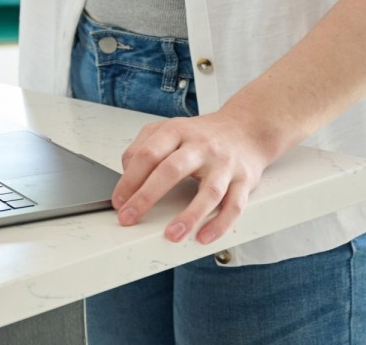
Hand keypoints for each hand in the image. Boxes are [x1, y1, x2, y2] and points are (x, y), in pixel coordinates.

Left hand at [109, 110, 278, 246]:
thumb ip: (144, 146)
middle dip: (146, 197)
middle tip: (129, 218)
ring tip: (171, 235)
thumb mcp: (170, 129)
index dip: (129, 179)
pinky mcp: (244, 181)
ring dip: (189, 216)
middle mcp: (201, 147)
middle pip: (172, 170)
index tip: (118, 201)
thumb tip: (126, 172)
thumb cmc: (203, 135)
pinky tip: (204, 237)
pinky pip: (234, 206)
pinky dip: (220, 224)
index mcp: (178, 132)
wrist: (246, 129)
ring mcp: (224, 165)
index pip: (149, 154)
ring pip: (208, 192)